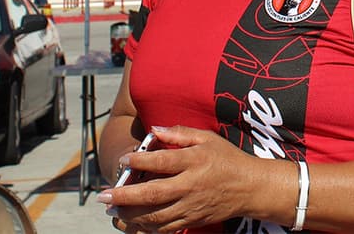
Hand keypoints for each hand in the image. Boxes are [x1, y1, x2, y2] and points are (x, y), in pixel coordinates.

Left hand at [98, 125, 272, 232]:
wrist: (250, 188)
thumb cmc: (227, 159)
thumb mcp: (208, 138)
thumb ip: (180, 133)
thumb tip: (154, 130)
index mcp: (195, 161)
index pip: (163, 160)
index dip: (140, 159)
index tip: (123, 158)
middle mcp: (191, 185)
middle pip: (153, 194)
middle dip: (124, 196)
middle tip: (103, 197)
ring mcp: (191, 206)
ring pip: (155, 216)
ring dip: (130, 215)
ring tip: (112, 211)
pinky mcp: (192, 220)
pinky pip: (164, 228)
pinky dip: (145, 228)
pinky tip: (132, 223)